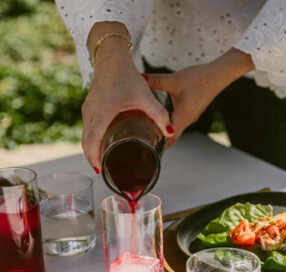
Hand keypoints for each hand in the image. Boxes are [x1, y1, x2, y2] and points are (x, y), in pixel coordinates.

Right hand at [82, 23, 173, 171]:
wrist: (112, 57)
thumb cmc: (128, 76)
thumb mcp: (145, 96)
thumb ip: (159, 114)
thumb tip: (170, 133)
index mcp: (103, 111)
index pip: (93, 140)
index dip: (94, 158)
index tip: (100, 171)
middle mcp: (91, 112)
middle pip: (86, 142)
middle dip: (93, 159)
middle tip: (103, 171)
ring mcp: (87, 109)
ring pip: (85, 136)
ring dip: (92, 150)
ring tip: (103, 163)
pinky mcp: (88, 107)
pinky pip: (87, 128)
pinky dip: (91, 141)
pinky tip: (101, 146)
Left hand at [145, 48, 253, 147]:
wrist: (218, 75)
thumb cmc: (199, 78)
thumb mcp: (174, 79)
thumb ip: (155, 80)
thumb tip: (139, 79)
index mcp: (183, 116)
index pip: (170, 137)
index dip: (159, 144)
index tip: (147, 149)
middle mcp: (188, 120)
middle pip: (172, 136)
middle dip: (159, 141)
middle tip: (144, 143)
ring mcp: (191, 117)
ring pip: (175, 129)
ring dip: (164, 132)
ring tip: (148, 133)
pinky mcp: (192, 111)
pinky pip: (179, 122)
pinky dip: (170, 124)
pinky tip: (161, 119)